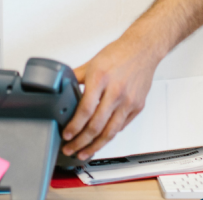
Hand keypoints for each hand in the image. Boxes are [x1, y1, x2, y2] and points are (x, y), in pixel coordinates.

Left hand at [62, 36, 162, 159]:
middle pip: (97, 125)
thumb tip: (59, 86)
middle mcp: (116, 92)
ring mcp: (128, 101)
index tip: (66, 135)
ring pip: (111, 131)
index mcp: (100, 79)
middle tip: (70, 149)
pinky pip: (121, 126)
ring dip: (96, 146)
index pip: (85, 110)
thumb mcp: (92, 63)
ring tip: (84, 152)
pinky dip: (110, 136)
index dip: (74, 126)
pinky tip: (100, 141)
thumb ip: (75, 76)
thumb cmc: (118, 54)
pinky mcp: (137, 107)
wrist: (143, 50)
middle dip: (81, 141)